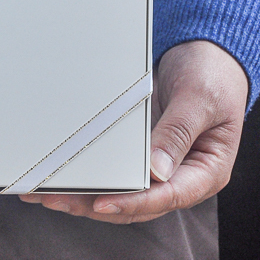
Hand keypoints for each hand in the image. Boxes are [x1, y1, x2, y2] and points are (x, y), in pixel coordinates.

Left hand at [19, 40, 248, 222]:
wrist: (207, 56)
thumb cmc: (212, 76)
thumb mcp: (200, 100)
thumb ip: (178, 132)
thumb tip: (156, 171)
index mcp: (206, 171)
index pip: (167, 197)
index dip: (132, 202)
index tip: (100, 202)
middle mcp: (181, 176)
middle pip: (135, 202)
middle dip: (94, 203)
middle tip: (56, 198)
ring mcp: (159, 167)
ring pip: (119, 191)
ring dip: (83, 195)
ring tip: (47, 193)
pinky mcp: (140, 154)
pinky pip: (114, 171)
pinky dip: (89, 174)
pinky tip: (61, 175)